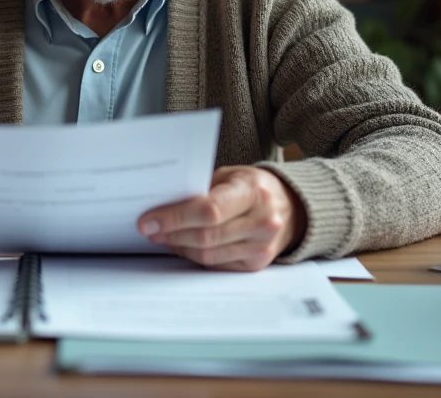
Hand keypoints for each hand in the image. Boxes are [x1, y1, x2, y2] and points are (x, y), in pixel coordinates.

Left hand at [138, 166, 305, 270]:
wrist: (291, 207)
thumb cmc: (252, 187)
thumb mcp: (231, 177)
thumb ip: (202, 190)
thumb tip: (163, 206)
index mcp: (253, 192)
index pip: (209, 210)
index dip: (175, 217)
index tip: (149, 220)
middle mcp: (262, 221)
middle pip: (206, 236)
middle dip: (171, 234)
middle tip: (149, 230)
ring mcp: (261, 246)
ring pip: (209, 255)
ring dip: (179, 247)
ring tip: (162, 237)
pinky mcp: (257, 264)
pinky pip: (217, 265)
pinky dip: (195, 256)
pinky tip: (182, 245)